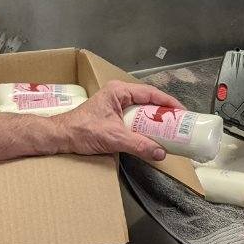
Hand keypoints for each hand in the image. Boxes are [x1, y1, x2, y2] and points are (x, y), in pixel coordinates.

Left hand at [54, 80, 182, 161]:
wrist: (61, 137)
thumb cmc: (82, 130)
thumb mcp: (114, 138)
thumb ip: (139, 144)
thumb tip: (161, 153)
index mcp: (119, 91)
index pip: (150, 93)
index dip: (168, 102)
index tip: (182, 112)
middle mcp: (118, 94)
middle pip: (147, 100)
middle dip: (163, 112)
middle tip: (179, 123)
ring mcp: (114, 104)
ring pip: (141, 110)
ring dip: (154, 120)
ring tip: (169, 130)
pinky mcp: (111, 116)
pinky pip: (133, 119)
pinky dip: (143, 126)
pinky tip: (150, 136)